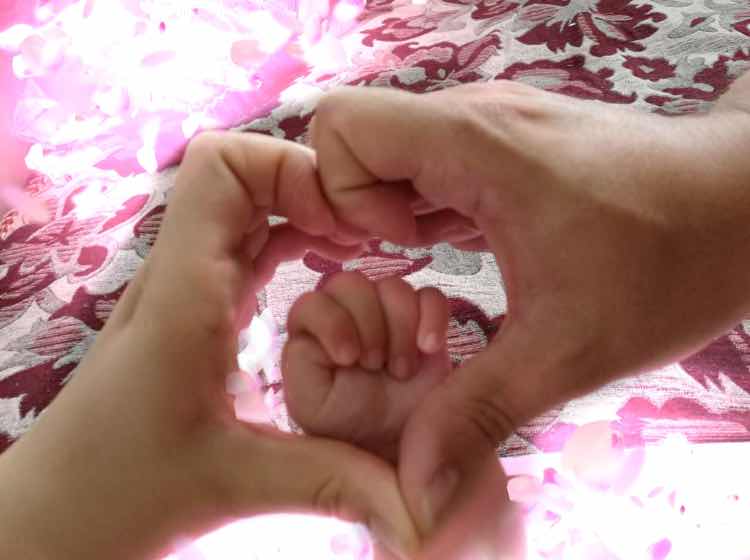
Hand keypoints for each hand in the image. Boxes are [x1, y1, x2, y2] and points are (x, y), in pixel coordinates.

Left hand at [0, 132, 418, 558]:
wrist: (61, 512)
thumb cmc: (124, 493)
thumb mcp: (236, 485)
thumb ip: (335, 483)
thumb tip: (422, 507)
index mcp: (184, 293)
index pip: (221, 167)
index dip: (289, 168)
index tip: (344, 224)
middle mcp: (180, 275)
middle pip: (241, 175)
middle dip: (310, 188)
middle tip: (367, 236)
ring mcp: (185, 288)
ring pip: (244, 208)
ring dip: (301, 212)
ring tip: (355, 248)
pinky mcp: (194, 308)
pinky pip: (244, 245)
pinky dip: (289, 239)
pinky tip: (325, 271)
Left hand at [282, 271, 451, 461]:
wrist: (397, 454)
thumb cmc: (347, 431)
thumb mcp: (310, 405)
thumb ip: (300, 366)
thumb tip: (310, 337)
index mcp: (314, 335)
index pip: (312, 302)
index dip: (332, 323)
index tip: (348, 359)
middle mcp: (348, 317)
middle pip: (351, 284)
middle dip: (368, 324)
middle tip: (375, 365)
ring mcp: (388, 318)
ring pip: (392, 286)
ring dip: (399, 327)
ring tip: (401, 370)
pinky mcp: (424, 324)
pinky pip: (430, 296)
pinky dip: (432, 316)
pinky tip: (429, 348)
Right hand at [309, 81, 749, 552]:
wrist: (745, 207)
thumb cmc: (667, 263)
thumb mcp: (565, 351)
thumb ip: (476, 411)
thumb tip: (416, 485)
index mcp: (474, 145)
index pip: (344, 128)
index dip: (341, 194)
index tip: (392, 248)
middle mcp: (473, 119)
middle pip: (357, 137)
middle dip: (354, 206)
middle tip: (397, 262)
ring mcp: (490, 126)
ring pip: (391, 147)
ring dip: (386, 206)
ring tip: (422, 256)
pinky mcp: (505, 144)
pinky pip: (428, 160)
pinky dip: (418, 201)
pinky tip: (447, 242)